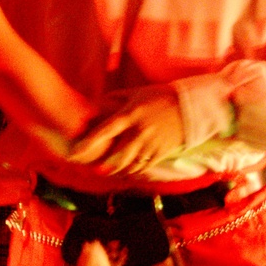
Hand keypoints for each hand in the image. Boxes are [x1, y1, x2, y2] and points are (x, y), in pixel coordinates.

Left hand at [67, 86, 187, 175]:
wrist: (190, 107)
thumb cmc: (161, 97)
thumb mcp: (138, 93)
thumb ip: (116, 98)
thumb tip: (97, 101)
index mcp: (130, 115)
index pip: (105, 131)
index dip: (89, 143)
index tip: (74, 153)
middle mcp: (139, 131)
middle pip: (116, 154)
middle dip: (103, 165)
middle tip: (92, 170)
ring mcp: (150, 143)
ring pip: (129, 164)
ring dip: (117, 171)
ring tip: (108, 172)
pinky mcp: (160, 152)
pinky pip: (143, 167)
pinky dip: (133, 171)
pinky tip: (126, 172)